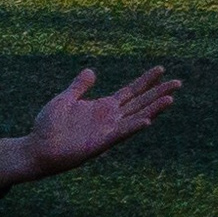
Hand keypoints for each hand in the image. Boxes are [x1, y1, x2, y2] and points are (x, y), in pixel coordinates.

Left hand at [0, 66, 180, 189]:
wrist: (38, 147)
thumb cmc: (49, 125)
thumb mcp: (65, 99)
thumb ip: (79, 86)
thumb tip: (91, 70)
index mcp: (102, 106)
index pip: (130, 91)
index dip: (145, 81)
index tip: (161, 69)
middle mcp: (110, 118)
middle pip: (140, 102)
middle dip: (158, 92)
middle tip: (179, 83)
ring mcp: (107, 130)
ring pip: (136, 117)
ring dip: (153, 109)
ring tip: (170, 99)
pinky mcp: (101, 142)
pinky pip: (120, 133)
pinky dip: (132, 127)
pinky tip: (146, 121)